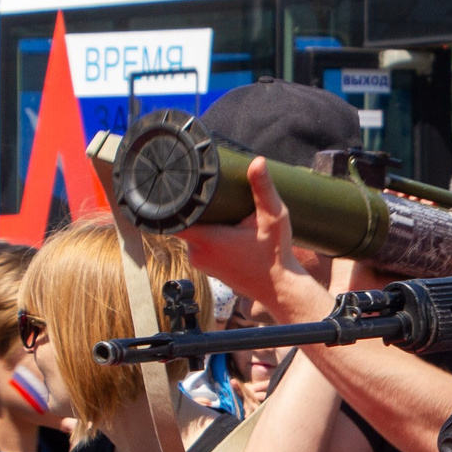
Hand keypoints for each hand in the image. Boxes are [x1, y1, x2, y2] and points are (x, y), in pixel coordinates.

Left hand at [181, 157, 334, 321]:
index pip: (173, 217)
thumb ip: (263, 189)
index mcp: (207, 240)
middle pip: (183, 221)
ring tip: (216, 208)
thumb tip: (257, 161)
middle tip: (208, 192)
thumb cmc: (276, 256)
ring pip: (191, 233)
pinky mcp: (207, 268)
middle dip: (193, 207)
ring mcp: (201, 263)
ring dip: (200, 221)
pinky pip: (197, 246)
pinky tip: (219, 226)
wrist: (280, 289)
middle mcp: (198, 253)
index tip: (177, 186)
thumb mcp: (273, 218)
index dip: (171, 200)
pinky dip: (205, 235)